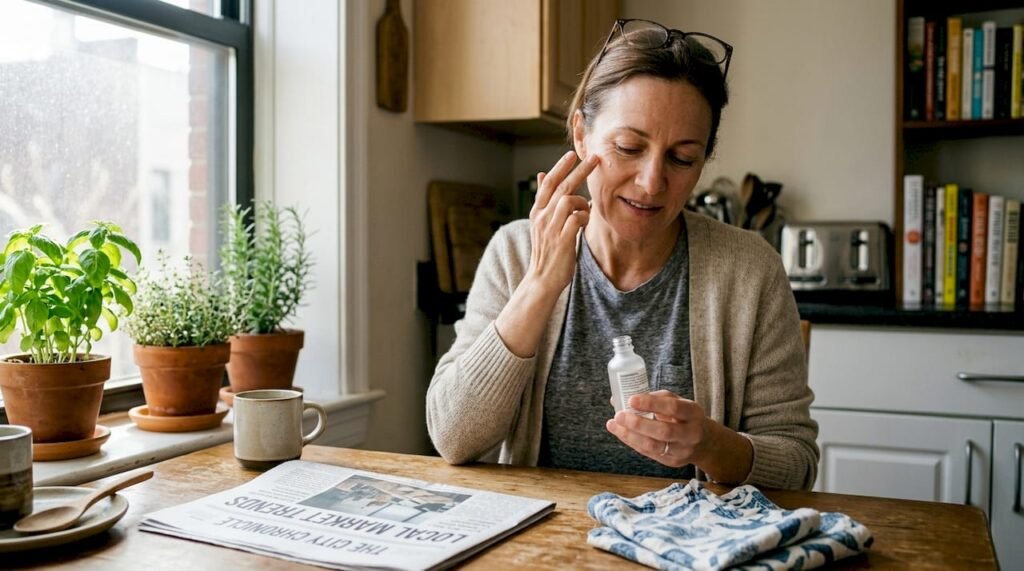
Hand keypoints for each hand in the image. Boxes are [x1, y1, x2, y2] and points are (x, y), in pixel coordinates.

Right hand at [526, 151, 596, 293]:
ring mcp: (551, 229)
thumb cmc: (546, 250)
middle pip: (561, 187)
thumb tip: (540, 174)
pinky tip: (584, 223)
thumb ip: (543, 199)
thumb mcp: (540, 222)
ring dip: (582, 203)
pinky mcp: (562, 240)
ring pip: (568, 201)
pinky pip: (576, 219)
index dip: (560, 167)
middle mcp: (542, 217)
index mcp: (537, 212)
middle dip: (579, 171)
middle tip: (595, 158)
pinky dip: (584, 217)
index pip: (548, 183)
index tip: (572, 154)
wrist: (542, 279)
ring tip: (585, 212)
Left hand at [605, 390, 710, 468]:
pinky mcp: (673, 462)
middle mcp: (691, 434)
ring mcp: (682, 451)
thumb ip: (654, 398)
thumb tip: (622, 397)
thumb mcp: (678, 402)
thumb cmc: (684, 416)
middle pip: (664, 431)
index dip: (651, 403)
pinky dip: (633, 442)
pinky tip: (621, 433)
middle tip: (619, 415)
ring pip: (654, 446)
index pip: (673, 408)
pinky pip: (649, 453)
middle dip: (638, 423)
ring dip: (630, 435)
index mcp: (694, 413)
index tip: (631, 399)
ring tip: (614, 424)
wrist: (705, 442)